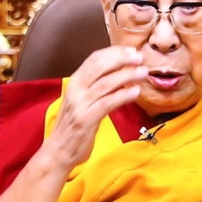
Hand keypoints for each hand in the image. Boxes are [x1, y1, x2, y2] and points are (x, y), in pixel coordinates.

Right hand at [40, 45, 148, 170]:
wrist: (59, 151)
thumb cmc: (74, 126)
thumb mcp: (82, 100)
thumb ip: (96, 87)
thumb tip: (122, 73)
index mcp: (74, 82)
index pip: (94, 59)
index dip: (114, 52)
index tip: (131, 50)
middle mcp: (75, 89)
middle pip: (99, 66)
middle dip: (121, 59)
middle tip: (139, 57)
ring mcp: (80, 104)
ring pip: (105, 83)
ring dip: (127, 75)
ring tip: (142, 72)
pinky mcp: (86, 119)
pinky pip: (107, 103)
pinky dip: (122, 95)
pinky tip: (135, 92)